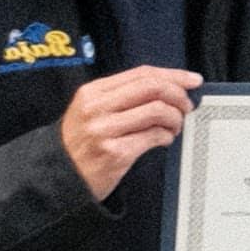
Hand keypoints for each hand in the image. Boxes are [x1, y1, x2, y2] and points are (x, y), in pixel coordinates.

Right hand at [55, 62, 196, 199]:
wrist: (57, 177)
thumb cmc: (80, 144)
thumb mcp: (90, 111)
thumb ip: (121, 97)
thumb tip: (167, 88)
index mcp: (93, 92)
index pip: (141, 73)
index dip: (173, 75)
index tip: (192, 80)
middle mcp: (97, 108)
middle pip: (152, 87)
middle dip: (178, 94)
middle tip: (187, 106)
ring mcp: (105, 130)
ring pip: (157, 110)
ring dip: (175, 119)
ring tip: (174, 127)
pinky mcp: (115, 153)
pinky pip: (153, 136)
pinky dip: (166, 136)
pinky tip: (164, 139)